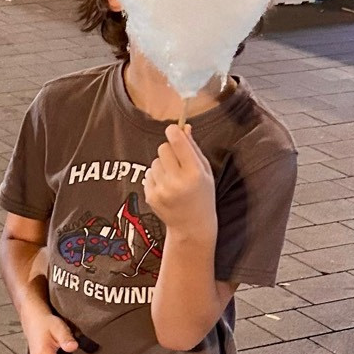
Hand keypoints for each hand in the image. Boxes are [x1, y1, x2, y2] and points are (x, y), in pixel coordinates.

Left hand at [143, 123, 216, 242]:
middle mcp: (177, 182)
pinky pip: (148, 174)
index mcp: (194, 174)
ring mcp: (162, 191)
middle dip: (169, 150)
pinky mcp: (151, 197)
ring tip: (173, 178)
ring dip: (163, 165)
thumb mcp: (205, 171)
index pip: (178, 143)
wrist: (192, 226)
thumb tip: (183, 127)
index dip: (173, 132)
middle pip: (163, 148)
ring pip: (154, 162)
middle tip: (177, 160)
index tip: (172, 129)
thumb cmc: (202, 195)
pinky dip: (156, 177)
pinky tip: (166, 188)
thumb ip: (194, 148)